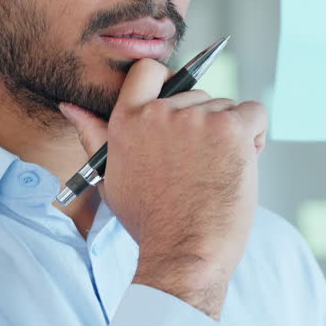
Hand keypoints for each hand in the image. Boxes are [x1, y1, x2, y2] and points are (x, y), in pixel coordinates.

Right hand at [58, 58, 266, 319]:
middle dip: (205, 124)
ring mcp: (197, 118)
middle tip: (200, 165)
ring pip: (226, 107)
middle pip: (197, 95)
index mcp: (126, 120)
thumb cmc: (149, 221)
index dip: (169, 82)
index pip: (147, 71)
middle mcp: (159, 113)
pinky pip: (255, 113)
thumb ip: (94, 136)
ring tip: (217, 172)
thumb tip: (70, 106)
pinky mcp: (230, 128)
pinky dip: (255, 135)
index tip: (181, 106)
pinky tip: (242, 163)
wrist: (184, 254)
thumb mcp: (110, 177)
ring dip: (230, 134)